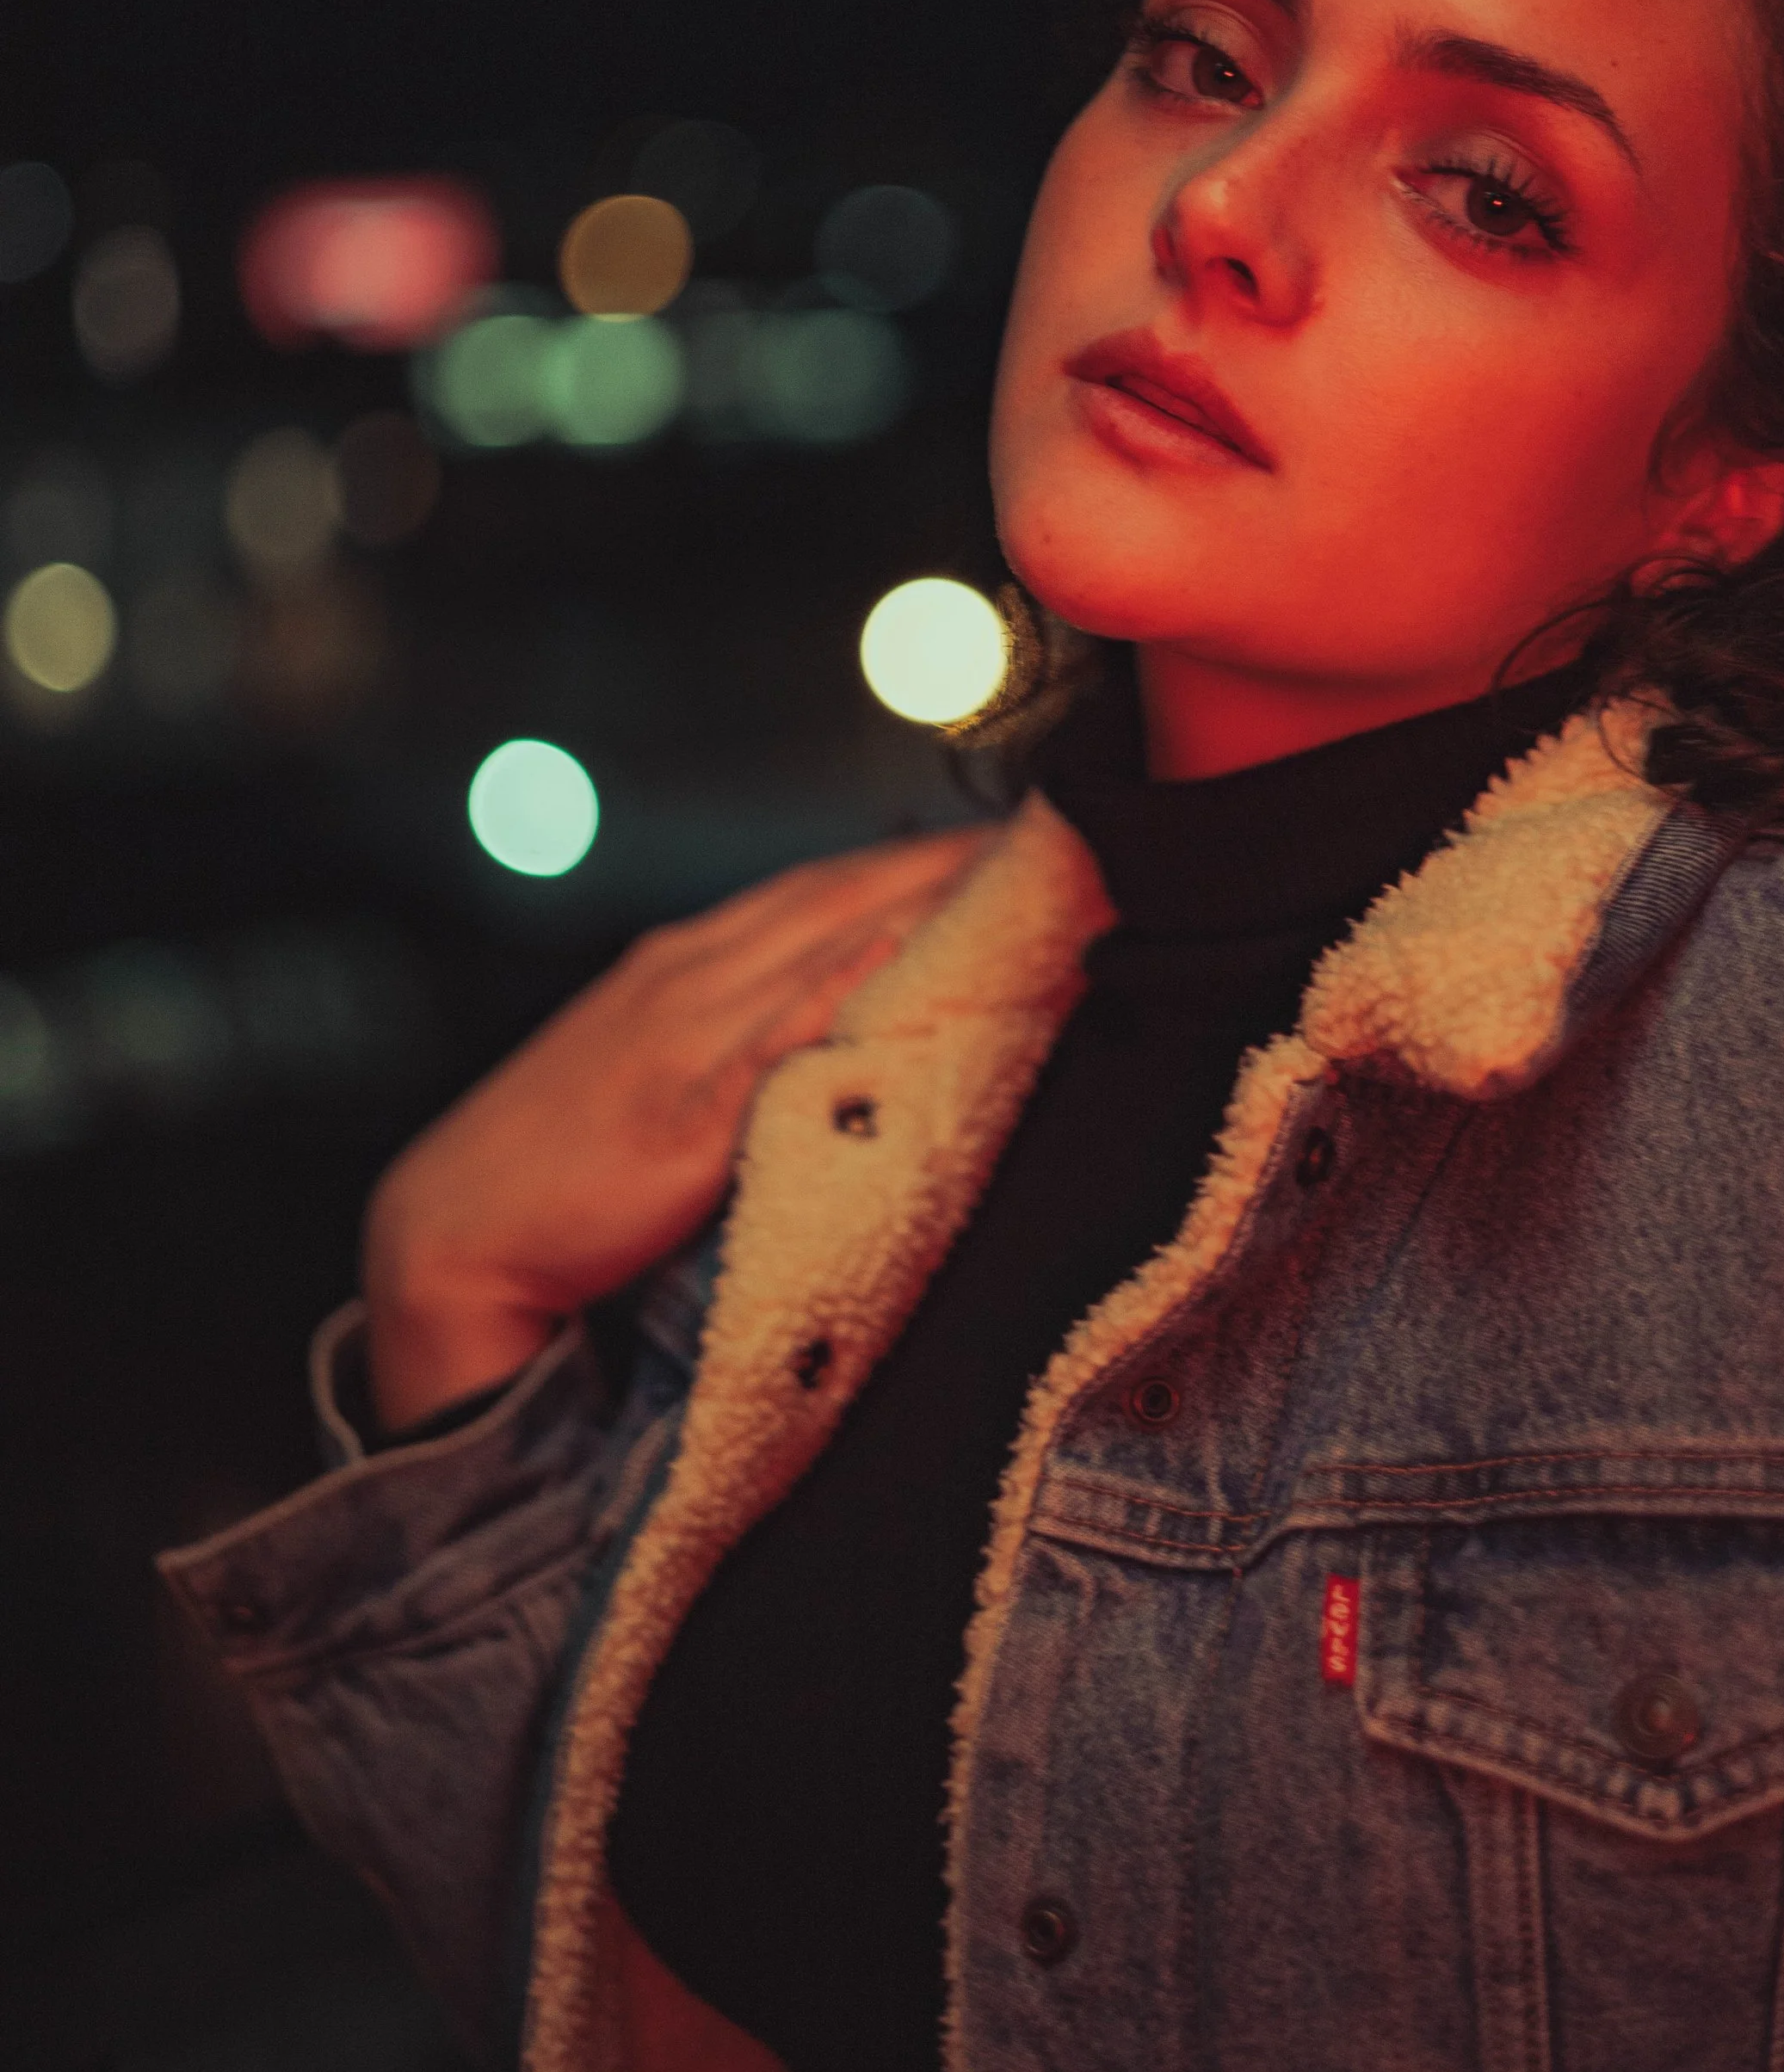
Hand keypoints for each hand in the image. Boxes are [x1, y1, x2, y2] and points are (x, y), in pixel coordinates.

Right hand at [362, 827, 990, 1429]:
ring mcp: (681, 1038)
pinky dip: (828, 993)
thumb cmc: (560, 1157)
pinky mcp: (679, 1116)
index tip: (1007, 840)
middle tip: (1044, 841)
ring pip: (816, 948)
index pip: (823, 887)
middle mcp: (688, 978)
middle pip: (836, 899)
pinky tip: (888, 958)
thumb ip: (739, 1024)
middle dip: (940, 864)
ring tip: (1007, 881)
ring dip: (913, 906)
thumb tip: (843, 1001)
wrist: (451, 1231)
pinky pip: (767, 1047)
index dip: (917, 859)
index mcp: (684, 962)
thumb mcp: (654, 1062)